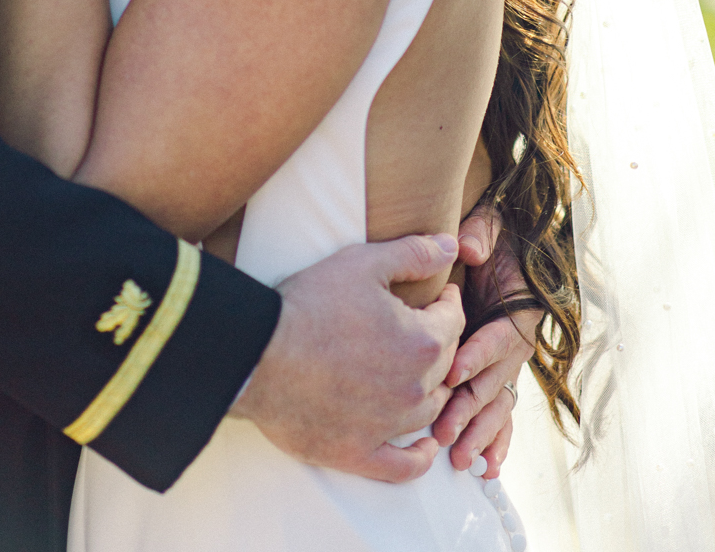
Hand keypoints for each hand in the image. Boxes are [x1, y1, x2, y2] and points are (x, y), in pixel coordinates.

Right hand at [231, 234, 464, 482]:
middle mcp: (414, 388)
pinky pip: (405, 467)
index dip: (449, 305)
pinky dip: (420, 458)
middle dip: (442, 343)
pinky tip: (425, 447)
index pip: (454, 322)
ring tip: (424, 376)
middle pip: (445, 366)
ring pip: (430, 411)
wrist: (259, 354)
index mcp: (421, 341)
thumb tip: (451, 246)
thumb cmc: (310, 304)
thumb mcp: (362, 263)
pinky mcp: (360, 453)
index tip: (442, 297)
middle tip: (427, 329)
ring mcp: (389, 426)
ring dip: (433, 391)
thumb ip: (413, 253)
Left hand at [430, 207, 540, 477]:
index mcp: (519, 309)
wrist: (491, 243)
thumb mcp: (487, 225)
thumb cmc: (485, 235)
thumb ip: (481, 234)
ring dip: (479, 432)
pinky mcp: (495, 374)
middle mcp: (516, 341)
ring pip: (496, 404)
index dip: (478, 354)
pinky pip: (500, 413)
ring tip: (459, 458)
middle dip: (470, 408)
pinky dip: (496, 440)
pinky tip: (485, 467)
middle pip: (496, 380)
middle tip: (445, 430)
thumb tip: (467, 248)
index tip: (452, 369)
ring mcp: (506, 362)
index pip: (500, 337)